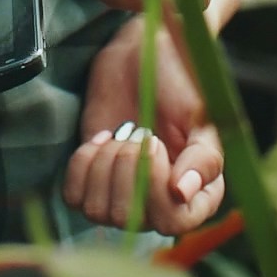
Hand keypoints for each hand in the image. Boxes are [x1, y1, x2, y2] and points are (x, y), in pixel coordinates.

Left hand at [63, 17, 224, 234]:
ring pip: (97, 211)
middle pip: (129, 219)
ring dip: (103, 165)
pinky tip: (101, 137)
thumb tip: (182, 194)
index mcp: (198, 193)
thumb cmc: (181, 82)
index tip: (155, 144)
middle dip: (126, 169)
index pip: (173, 222)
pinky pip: (74, 197)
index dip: (156, 190)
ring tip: (121, 132)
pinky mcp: (93, 180)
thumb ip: (202, 158)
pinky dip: (81, 165)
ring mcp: (124, 194)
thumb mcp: (202, 116)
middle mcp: (161, 202)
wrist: (145, 54)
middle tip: (140, 130)